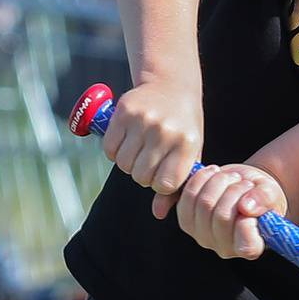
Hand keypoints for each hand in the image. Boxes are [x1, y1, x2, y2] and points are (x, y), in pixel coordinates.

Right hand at [102, 80, 203, 201]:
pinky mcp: (124, 111)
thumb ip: (176, 186)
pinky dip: (114, 150)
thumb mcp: (188, 154)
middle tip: (148, 161)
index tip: (162, 174)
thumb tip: (158, 213)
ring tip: (138, 150)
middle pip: (141, 176)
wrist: (171, 85)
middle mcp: (166, 131)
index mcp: (187, 143)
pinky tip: (125, 141)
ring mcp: (144, 120)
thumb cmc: (182, 128)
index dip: (160, 183)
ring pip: (123, 163)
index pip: (165, 184)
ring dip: (127, 163)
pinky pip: (109, 148)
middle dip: (142, 174)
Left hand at [168, 163, 286, 259]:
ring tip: (231, 178)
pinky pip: (187, 198)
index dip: (246, 225)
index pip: (246, 246)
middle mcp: (225, 248)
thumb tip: (246, 207)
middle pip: (222, 217)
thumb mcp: (270, 193)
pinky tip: (212, 173)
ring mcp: (203, 237)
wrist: (243, 185)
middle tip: (243, 182)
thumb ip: (264, 199)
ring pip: (204, 204)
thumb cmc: (260, 194)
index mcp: (251, 247)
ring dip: (219, 182)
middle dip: (235, 190)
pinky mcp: (187, 221)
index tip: (250, 205)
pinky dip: (200, 180)